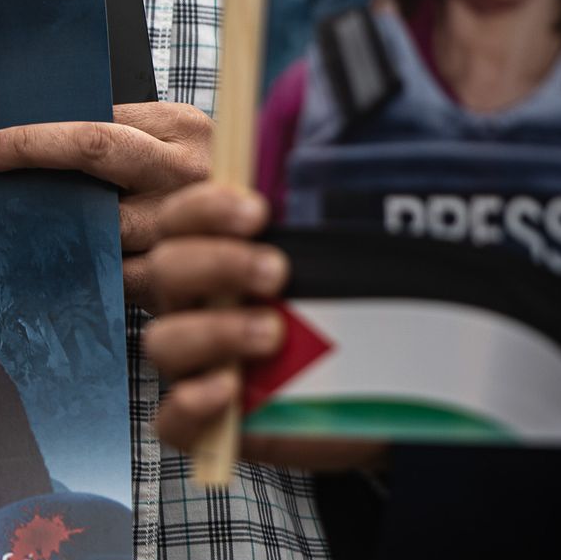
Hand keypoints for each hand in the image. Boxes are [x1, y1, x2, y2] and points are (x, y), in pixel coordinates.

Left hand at [0, 102, 211, 307]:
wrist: (246, 225)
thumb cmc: (179, 170)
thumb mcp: (161, 133)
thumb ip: (113, 129)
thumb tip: (23, 140)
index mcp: (184, 127)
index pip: (96, 133)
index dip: (34, 141)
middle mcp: (189, 175)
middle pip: (97, 177)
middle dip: (36, 172)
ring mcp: (188, 230)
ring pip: (102, 232)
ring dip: (56, 227)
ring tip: (18, 218)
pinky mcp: (182, 278)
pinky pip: (117, 277)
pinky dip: (84, 268)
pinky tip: (55, 259)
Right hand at [140, 184, 385, 471]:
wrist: (398, 395)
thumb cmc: (367, 314)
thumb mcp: (354, 252)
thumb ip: (330, 206)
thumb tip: (328, 135)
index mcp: (220, 256)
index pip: (182, 219)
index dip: (205, 209)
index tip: (259, 214)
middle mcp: (200, 306)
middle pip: (164, 272)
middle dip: (215, 264)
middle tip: (277, 271)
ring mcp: (200, 365)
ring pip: (162, 342)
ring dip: (211, 332)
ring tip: (272, 334)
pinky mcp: (209, 424)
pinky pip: (172, 421)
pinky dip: (190, 405)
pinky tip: (228, 391)